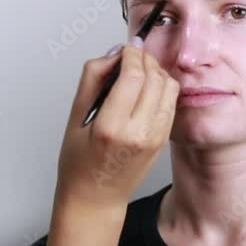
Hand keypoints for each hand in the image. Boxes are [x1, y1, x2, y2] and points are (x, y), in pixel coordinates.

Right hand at [54, 39, 178, 211]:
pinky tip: (147, 88)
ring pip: (168, 87)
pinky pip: (171, 102)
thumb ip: (93, 79)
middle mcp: (138, 133)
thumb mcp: (75, 117)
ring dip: (156, 71)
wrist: (96, 197)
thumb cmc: (79, 162)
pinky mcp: (163, 140)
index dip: (132, 54)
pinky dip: (162, 88)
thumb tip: (113, 54)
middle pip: (154, 77)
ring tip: (139, 71)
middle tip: (132, 55)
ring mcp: (154, 138)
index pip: (132, 75)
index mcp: (111, 127)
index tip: (126, 47)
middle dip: (144, 59)